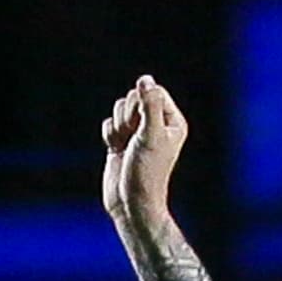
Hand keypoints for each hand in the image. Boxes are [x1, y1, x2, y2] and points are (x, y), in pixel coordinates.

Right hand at [100, 75, 189, 231]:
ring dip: (118, 126)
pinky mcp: (121, 140)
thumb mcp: (151, 135)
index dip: (141, 103)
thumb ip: (149, 105)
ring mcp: (138, 132)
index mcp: (173, 122)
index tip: (141, 125)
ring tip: (125, 146)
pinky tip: (116, 150)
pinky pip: (109, 123)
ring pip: (119, 109)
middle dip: (127, 116)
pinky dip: (109, 134)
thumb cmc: (146, 171)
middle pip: (134, 97)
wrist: (131, 201)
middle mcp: (157, 125)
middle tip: (133, 138)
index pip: (153, 91)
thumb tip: (146, 79)